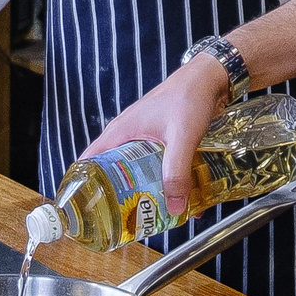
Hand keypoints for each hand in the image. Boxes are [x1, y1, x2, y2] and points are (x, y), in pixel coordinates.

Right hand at [84, 56, 229, 216]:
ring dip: (144, 190)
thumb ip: (177, 171)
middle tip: (126, 218)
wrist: (212, 77)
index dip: (82, 186)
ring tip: (154, 213)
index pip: (88, 162)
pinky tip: (181, 196)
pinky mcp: (162, 139)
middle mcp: (128, 135)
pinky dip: (164, 181)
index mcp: (120, 132)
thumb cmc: (190, 96)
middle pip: (112, 171)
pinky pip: (156, 165)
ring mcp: (145, 137)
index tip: (86, 209)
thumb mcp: (181, 137)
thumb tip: (174, 206)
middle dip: (119, 196)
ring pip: (136, 170)